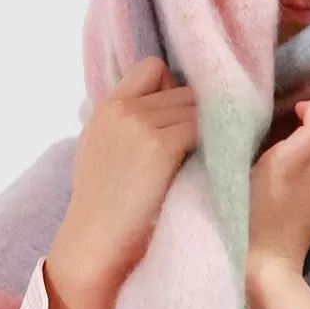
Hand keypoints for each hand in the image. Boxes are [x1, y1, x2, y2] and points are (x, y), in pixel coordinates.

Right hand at [52, 55, 197, 288]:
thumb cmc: (100, 207)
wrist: (93, 240)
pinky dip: (215, 142)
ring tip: (211, 153)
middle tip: (207, 140)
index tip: (179, 119)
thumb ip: (121, 125)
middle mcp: (123, 108)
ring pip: (197, 106)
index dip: (172, 89)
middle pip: (182, 88)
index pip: (152, 68)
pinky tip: (215, 161)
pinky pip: (203, 128)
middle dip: (197, 112)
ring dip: (209, 127)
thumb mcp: (98, 151)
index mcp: (106, 106)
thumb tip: (157, 111)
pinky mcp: (161, 146)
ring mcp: (141, 124)